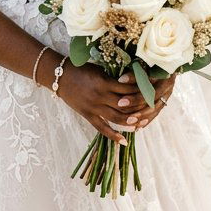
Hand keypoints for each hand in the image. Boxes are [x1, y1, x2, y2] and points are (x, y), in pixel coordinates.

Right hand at [56, 62, 176, 142]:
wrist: (59, 76)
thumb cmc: (80, 68)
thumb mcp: (100, 69)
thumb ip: (114, 77)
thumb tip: (134, 82)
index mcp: (104, 82)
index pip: (128, 89)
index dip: (141, 91)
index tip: (151, 91)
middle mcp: (100, 96)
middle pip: (125, 105)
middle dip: (139, 108)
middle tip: (151, 109)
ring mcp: (93, 107)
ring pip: (116, 118)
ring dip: (130, 122)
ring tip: (141, 124)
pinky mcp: (87, 115)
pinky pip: (102, 128)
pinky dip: (113, 135)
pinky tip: (124, 141)